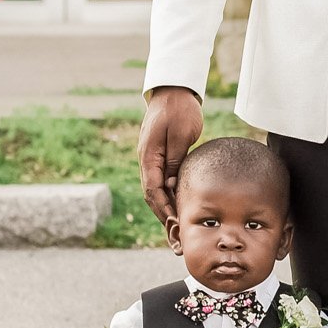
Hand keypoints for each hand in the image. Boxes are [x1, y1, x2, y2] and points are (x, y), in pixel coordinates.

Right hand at [139, 86, 203, 223]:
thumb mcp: (181, 135)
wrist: (173, 91)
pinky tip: (176, 206)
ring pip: (155, 191)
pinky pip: (160, 181)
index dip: (164, 209)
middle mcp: (146, 160)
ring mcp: (150, 159)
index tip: (175, 225)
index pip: (154, 191)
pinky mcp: (157, 157)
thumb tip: (171, 186)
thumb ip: (175, 161)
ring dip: (164, 209)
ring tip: (176, 228)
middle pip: (152, 195)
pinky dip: (167, 196)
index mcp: (149, 156)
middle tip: (176, 236)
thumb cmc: (180, 110)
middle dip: (163, 216)